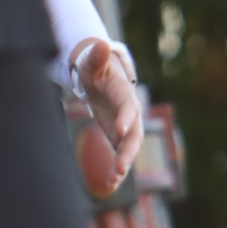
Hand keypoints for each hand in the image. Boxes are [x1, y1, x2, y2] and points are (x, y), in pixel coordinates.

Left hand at [68, 37, 142, 198]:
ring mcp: (126, 126)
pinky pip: (120, 155)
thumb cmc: (94, 66)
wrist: (99, 77)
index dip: (125, 119)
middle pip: (135, 133)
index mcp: (124, 93)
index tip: (119, 132)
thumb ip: (95, 56)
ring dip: (123, 164)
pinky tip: (110, 184)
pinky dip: (117, 169)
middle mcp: (129, 112)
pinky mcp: (118, 137)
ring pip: (129, 148)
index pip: (128, 106)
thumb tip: (99, 44)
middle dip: (128, 150)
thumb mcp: (91, 60)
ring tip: (114, 179)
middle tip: (120, 166)